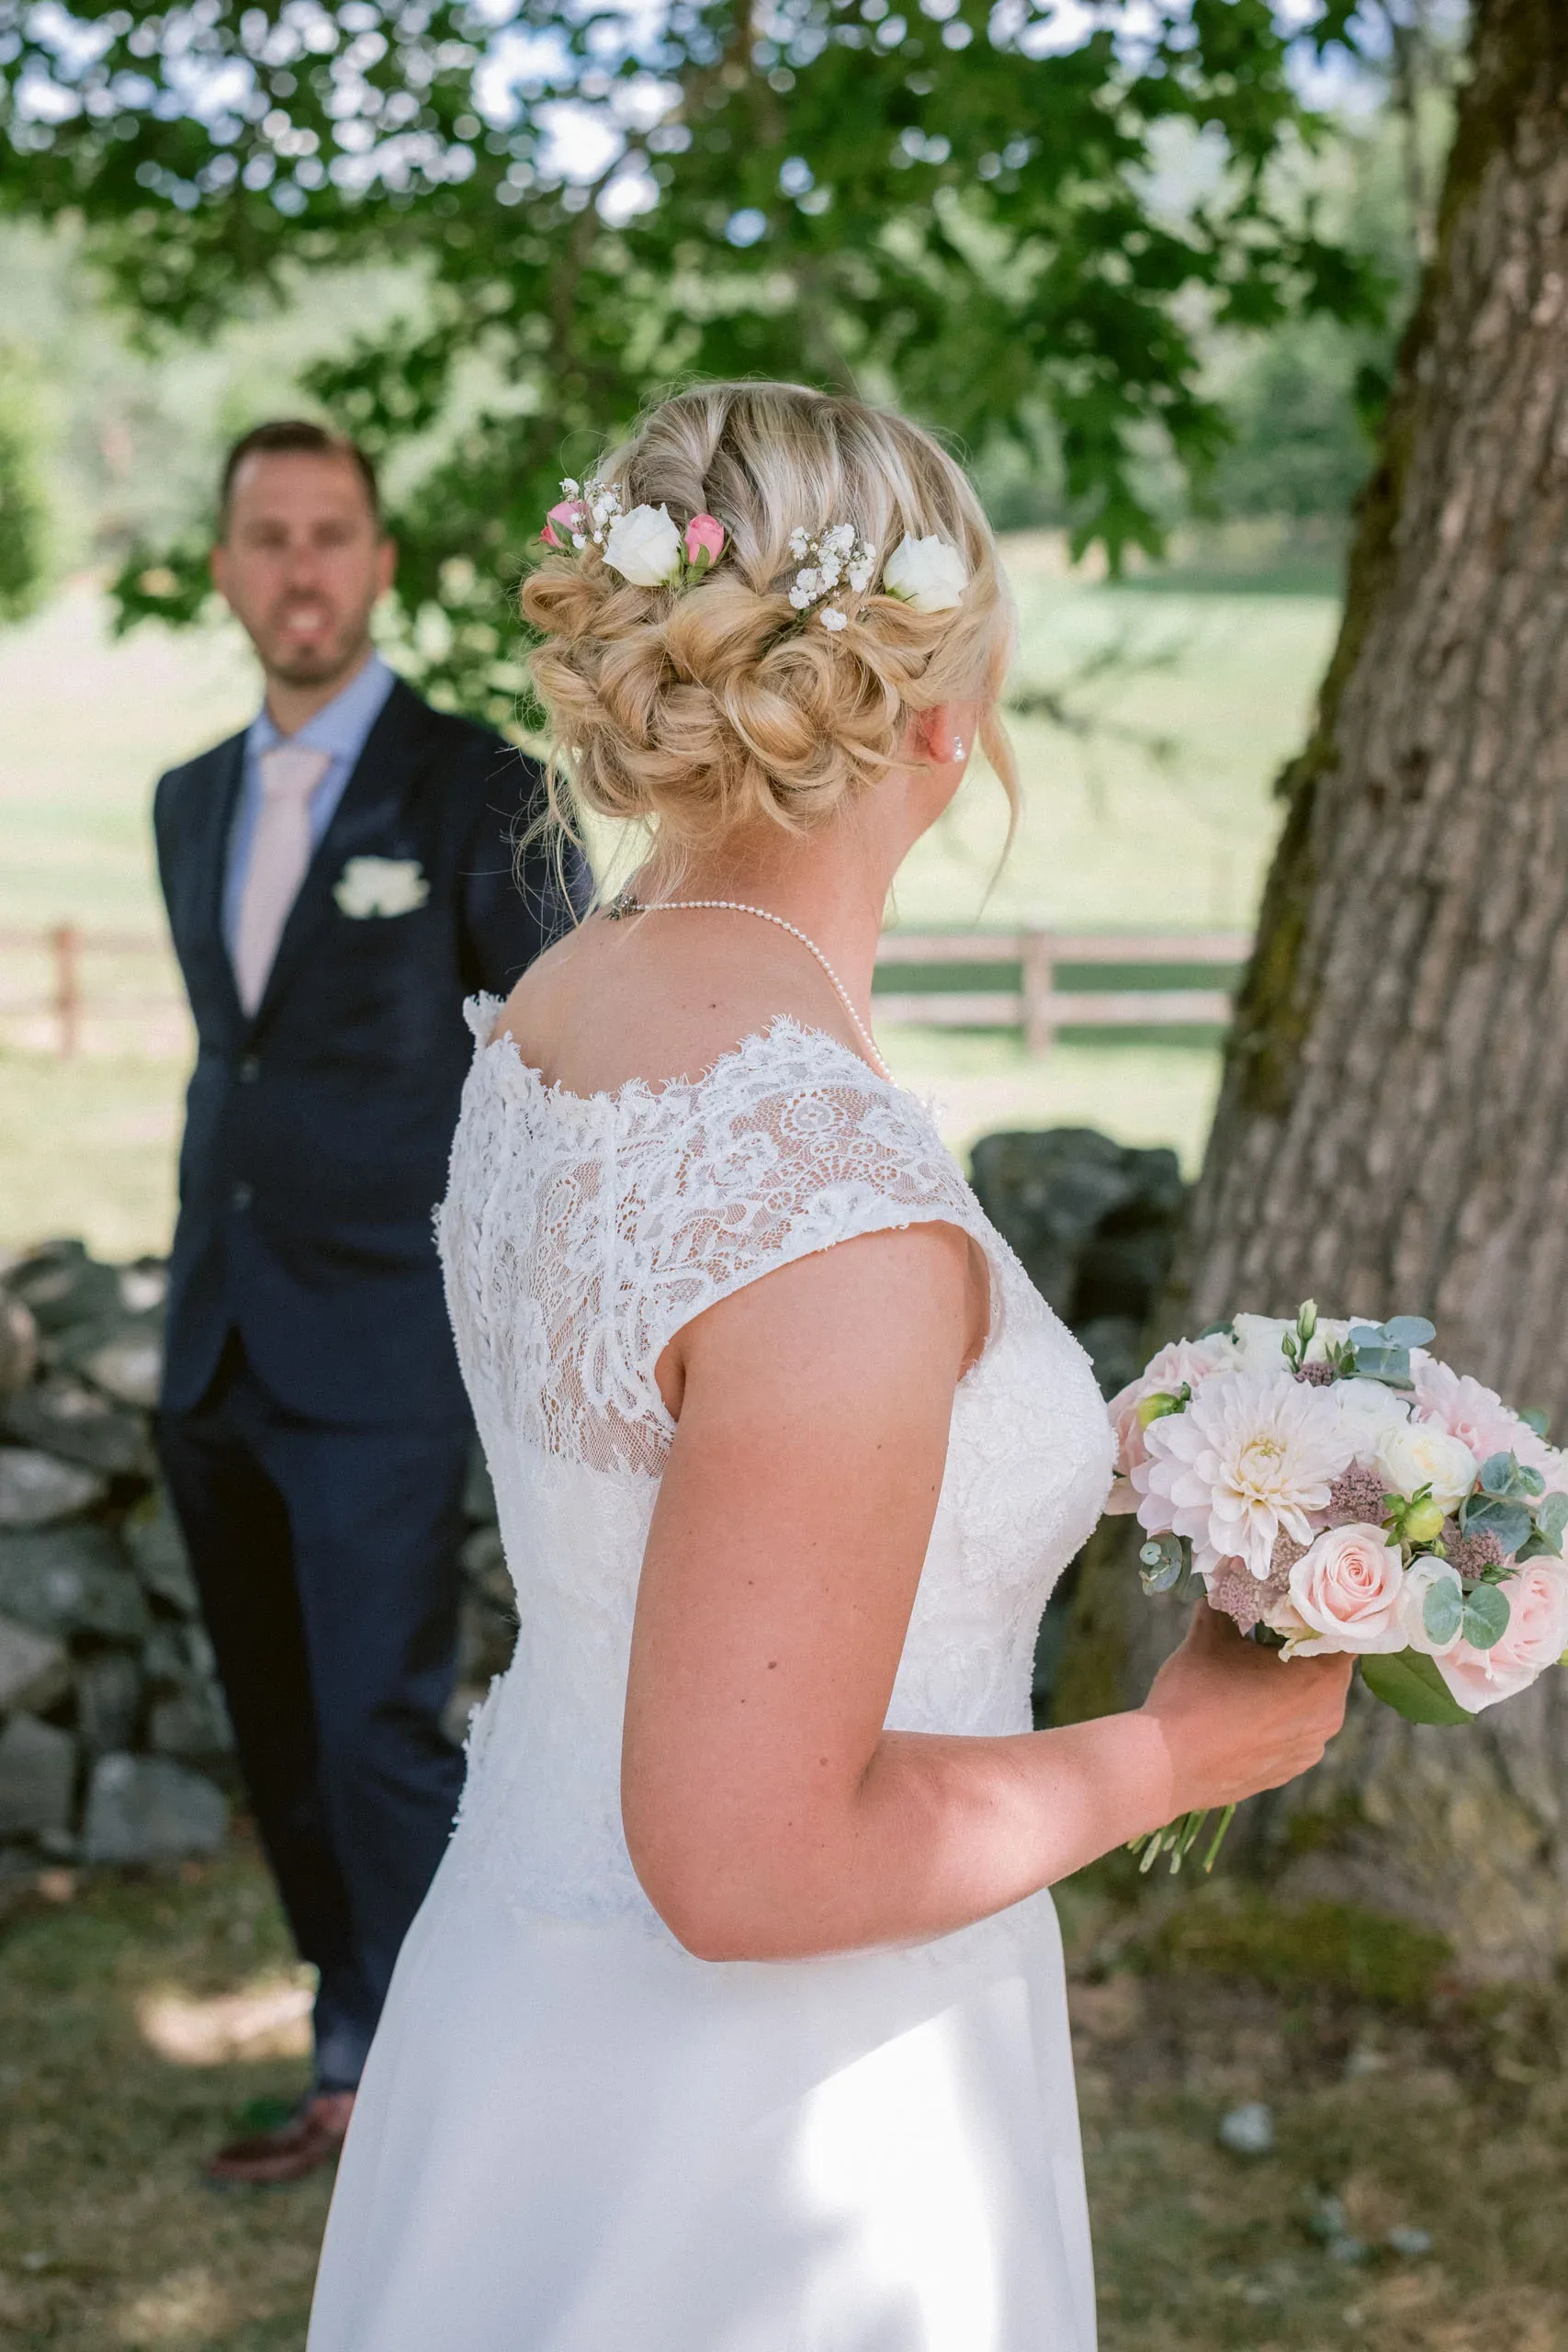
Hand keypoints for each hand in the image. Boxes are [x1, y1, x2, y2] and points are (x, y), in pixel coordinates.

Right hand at [1141, 1601, 1351, 1817]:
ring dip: (1290, 1683)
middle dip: (1301, 1646)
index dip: (1318, 1611)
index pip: (1341, 1633)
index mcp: (1322, 1680)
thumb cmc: (1196, 1694)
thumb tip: (1231, 1568)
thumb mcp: (1210, 1634)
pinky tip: (1243, 1707)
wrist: (1166, 1766)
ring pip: (1310, 1702)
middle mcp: (1328, 1719)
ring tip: (1251, 1669)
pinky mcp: (1287, 1772)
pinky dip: (1278, 1716)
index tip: (1293, 1598)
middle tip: (1268, 1628)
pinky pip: (1294, 1731)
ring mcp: (1308, 1751)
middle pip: (1328, 1668)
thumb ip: (1227, 1599)